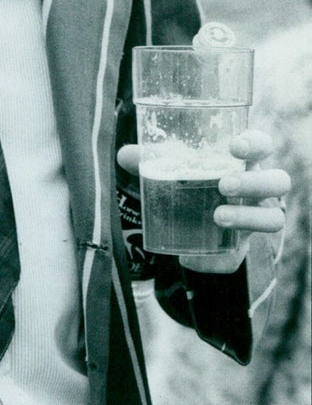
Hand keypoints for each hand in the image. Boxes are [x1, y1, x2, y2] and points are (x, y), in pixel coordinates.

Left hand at [116, 130, 289, 273]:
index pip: (262, 145)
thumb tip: (126, 154)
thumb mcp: (170, 169)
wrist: (190, 219)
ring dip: (248, 217)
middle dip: (256, 182)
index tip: (234, 147)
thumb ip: (149, 159)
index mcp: (242, 160)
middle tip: (224, 184)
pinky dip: (216, 260)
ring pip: (274, 218)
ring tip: (218, 216)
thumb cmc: (188, 181)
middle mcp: (257, 188)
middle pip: (279, 181)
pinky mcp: (243, 247)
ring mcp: (255, 217)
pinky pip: (239, 257)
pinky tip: (190, 259)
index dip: (256, 144)